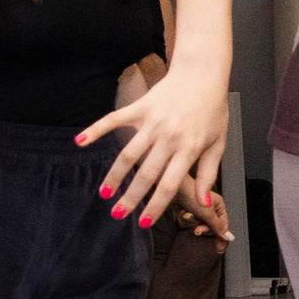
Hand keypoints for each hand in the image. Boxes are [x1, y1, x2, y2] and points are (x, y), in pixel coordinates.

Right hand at [81, 64, 229, 228]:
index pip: (170, 185)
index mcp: (189, 149)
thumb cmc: (212, 110)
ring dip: (114, 175)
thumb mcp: (219, 143)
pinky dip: (95, 130)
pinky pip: (113, 120)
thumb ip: (210, 173)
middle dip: (131, 198)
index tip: (144, 223)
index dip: (156, 206)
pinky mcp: (140, 108)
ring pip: (128, 154)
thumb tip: (204, 201)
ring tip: (104, 193)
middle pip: (146, 174)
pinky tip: (80, 142)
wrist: (203, 74)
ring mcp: (152, 122)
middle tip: (118, 214)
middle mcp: (169, 138)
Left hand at [176, 190, 234, 242]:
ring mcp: (197, 209)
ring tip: (188, 215)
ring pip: (197, 224)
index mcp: (219, 206)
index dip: (221, 237)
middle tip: (198, 229)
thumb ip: (218, 227)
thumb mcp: (209, 214)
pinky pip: (187, 222)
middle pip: (209, 226)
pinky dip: (184, 218)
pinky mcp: (186, 210)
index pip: (223, 225)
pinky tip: (182, 211)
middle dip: (202, 227)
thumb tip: (229, 237)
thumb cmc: (192, 195)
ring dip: (191, 222)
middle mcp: (209, 207)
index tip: (219, 249)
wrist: (174, 187)